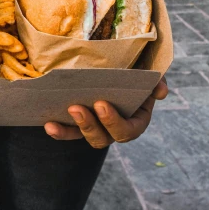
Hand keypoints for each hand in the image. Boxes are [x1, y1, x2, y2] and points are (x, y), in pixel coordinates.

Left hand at [44, 77, 167, 148]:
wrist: (120, 71)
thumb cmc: (137, 73)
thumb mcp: (148, 75)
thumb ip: (156, 81)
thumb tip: (160, 91)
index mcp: (136, 121)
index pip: (127, 130)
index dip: (113, 122)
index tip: (100, 104)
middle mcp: (115, 130)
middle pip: (102, 138)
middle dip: (88, 125)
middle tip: (76, 107)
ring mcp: (96, 128)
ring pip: (83, 136)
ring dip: (70, 130)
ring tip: (55, 120)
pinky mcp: (79, 125)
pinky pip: (69, 132)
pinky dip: (59, 130)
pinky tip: (48, 123)